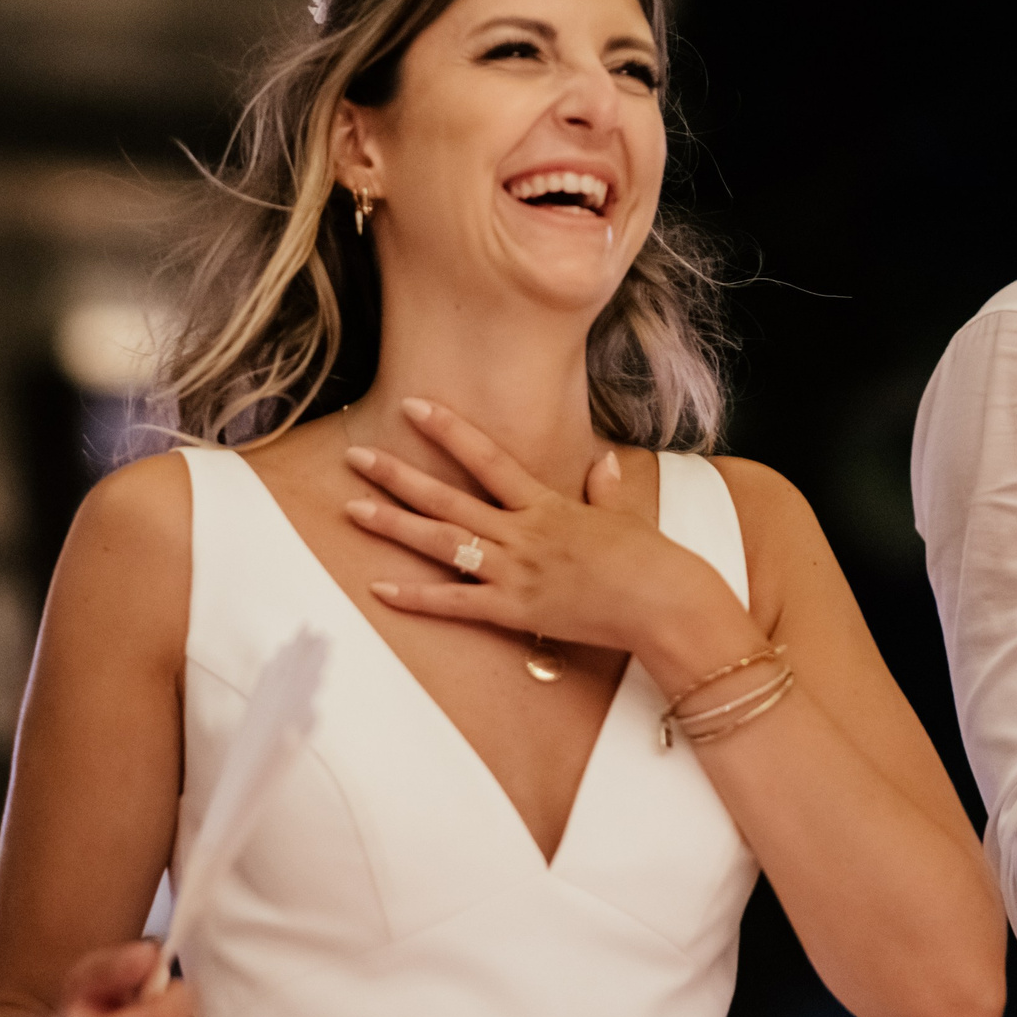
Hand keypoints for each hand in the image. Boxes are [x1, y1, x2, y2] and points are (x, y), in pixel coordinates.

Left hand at [342, 398, 744, 670]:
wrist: (663, 602)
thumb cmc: (650, 560)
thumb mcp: (623, 517)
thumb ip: (606, 489)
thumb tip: (604, 461)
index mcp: (546, 504)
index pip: (486, 457)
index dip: (448, 430)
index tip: (413, 407)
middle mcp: (522, 532)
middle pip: (448, 498)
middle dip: (398, 476)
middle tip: (355, 457)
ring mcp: (515, 571)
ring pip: (442, 543)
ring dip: (394, 526)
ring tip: (352, 509)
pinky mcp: (514, 609)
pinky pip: (455, 603)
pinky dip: (416, 597)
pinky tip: (379, 588)